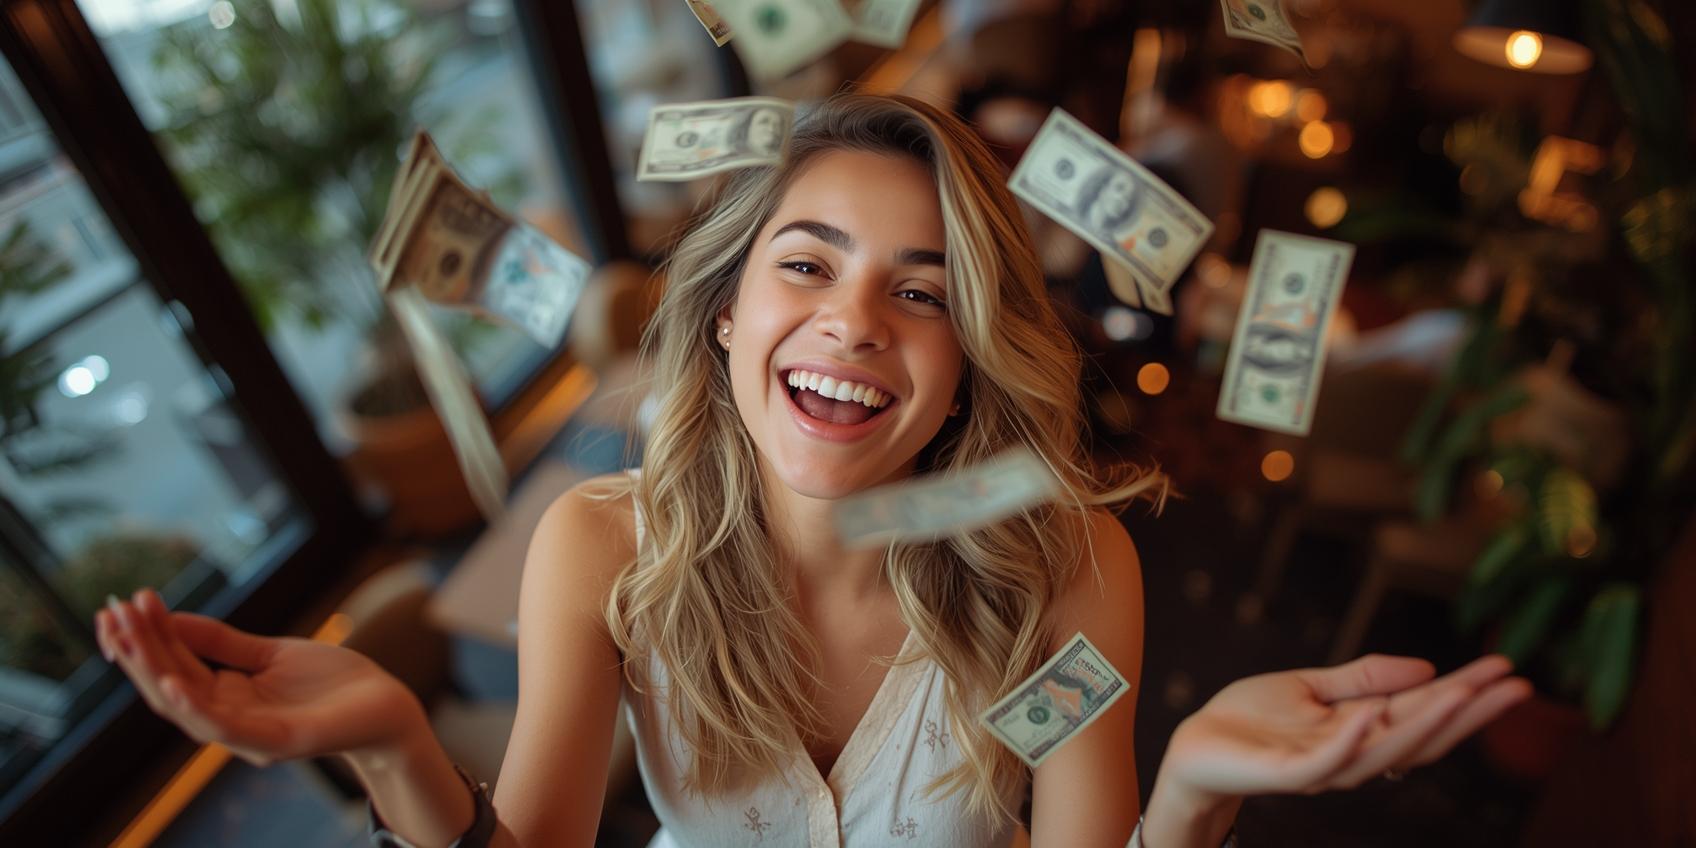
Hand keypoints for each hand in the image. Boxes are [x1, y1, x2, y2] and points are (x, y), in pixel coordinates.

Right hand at [96, 589, 425, 766]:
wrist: (386, 705)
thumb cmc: (331, 683)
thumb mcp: (270, 653)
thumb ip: (223, 642)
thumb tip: (171, 618)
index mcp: (225, 698)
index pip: (172, 667)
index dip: (145, 638)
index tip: (121, 604)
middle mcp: (229, 721)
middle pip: (168, 686)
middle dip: (137, 650)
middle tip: (111, 612)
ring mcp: (250, 735)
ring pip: (187, 708)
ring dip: (154, 673)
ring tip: (128, 640)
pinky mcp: (277, 741)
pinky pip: (226, 728)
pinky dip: (196, 708)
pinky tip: (173, 682)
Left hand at [1158, 653, 1529, 802]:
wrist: (1197, 748)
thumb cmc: (1252, 721)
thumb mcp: (1313, 687)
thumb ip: (1365, 679)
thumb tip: (1427, 668)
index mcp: (1363, 730)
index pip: (1425, 711)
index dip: (1468, 694)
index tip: (1509, 671)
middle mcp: (1354, 753)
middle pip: (1423, 735)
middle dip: (1469, 712)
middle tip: (1516, 688)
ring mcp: (1324, 765)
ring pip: (1385, 749)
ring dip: (1426, 723)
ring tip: (1463, 693)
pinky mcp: (1288, 772)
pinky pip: (1326, 760)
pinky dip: (1350, 739)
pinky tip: (1371, 714)